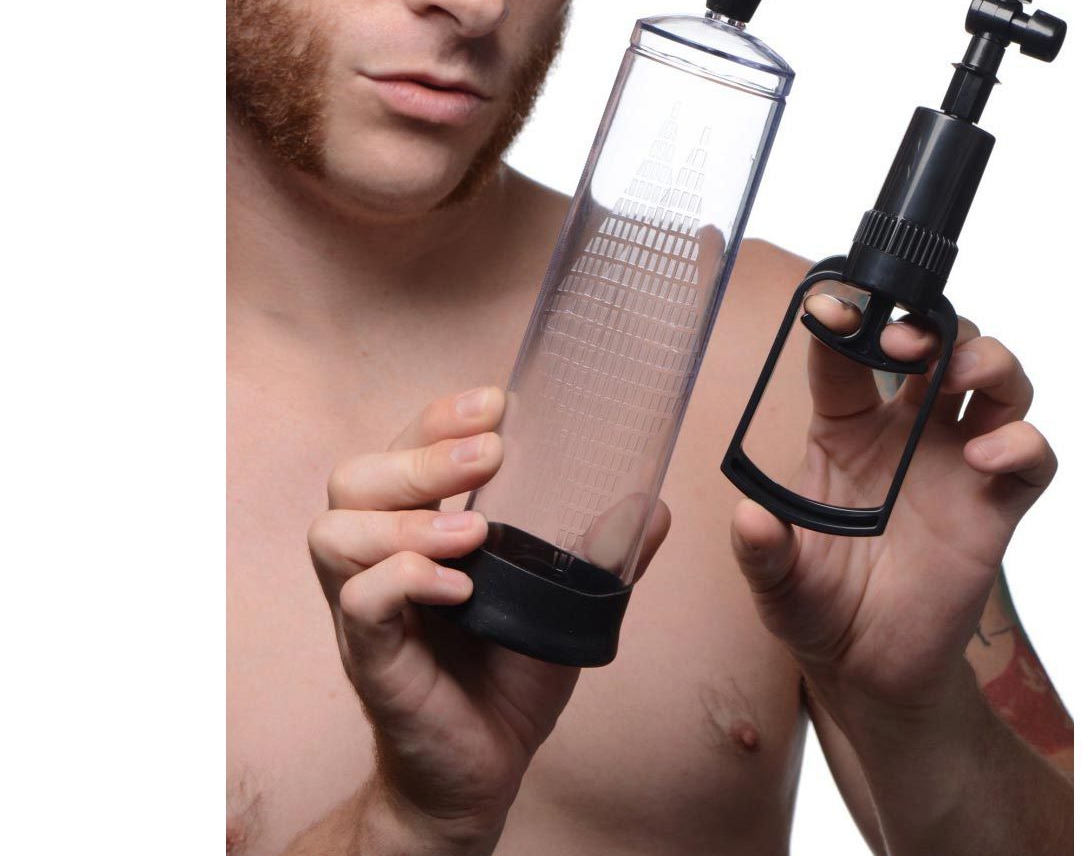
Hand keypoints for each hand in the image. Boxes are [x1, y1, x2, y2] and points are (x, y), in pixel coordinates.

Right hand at [309, 385, 669, 846]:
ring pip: (337, 529)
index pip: (403, 447)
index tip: (497, 403)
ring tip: (476, 532)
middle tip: (489, 454)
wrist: (483, 770)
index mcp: (418, 527)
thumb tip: (654, 507)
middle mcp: (380, 557)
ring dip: (409, 518)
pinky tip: (459, 586)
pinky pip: (357, 600)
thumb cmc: (509, 675)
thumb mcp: (563, 602)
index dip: (438, 417)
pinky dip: (403, 579)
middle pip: (355, 476)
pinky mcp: (370, 658)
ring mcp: (367, 609)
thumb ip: (600, 553)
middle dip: (421, 452)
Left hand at [730, 297, 1055, 714]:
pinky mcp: (996, 506)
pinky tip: (986, 456)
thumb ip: (763, 552)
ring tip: (955, 376)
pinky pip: (1033, 458)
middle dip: (927, 325)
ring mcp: (956, 463)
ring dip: (986, 359)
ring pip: (996, 382)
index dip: (843, 321)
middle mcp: (906, 431)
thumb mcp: (776, 581)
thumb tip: (748, 520)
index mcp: (845, 428)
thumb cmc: (819, 607)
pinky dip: (1023, 443)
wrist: (869, 669)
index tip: (828, 309)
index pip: (848, 353)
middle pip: (938, 344)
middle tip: (903, 339)